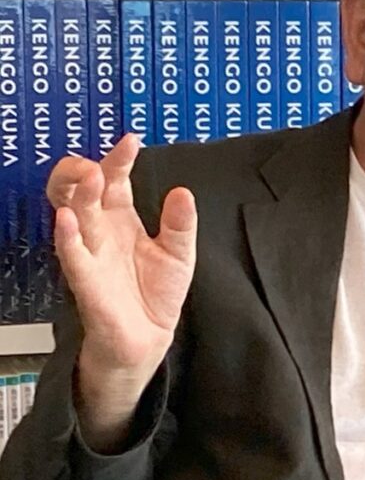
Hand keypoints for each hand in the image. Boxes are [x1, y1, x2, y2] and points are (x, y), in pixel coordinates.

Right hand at [47, 134, 196, 447]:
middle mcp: (102, 232)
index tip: (131, 140)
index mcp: (122, 220)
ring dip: (79, 195)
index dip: (120, 159)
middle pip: (84, 190)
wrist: (148, 339)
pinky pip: (72, 255)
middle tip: (98, 159)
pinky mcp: (87, 281)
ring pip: (75, 216)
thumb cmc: (155, 295)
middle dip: (85, 169)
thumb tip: (183, 192)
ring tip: (89, 176)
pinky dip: (67, 236)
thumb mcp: (180, 252)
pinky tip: (65, 218)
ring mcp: (92, 254)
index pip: (115, 180)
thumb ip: (181, 222)